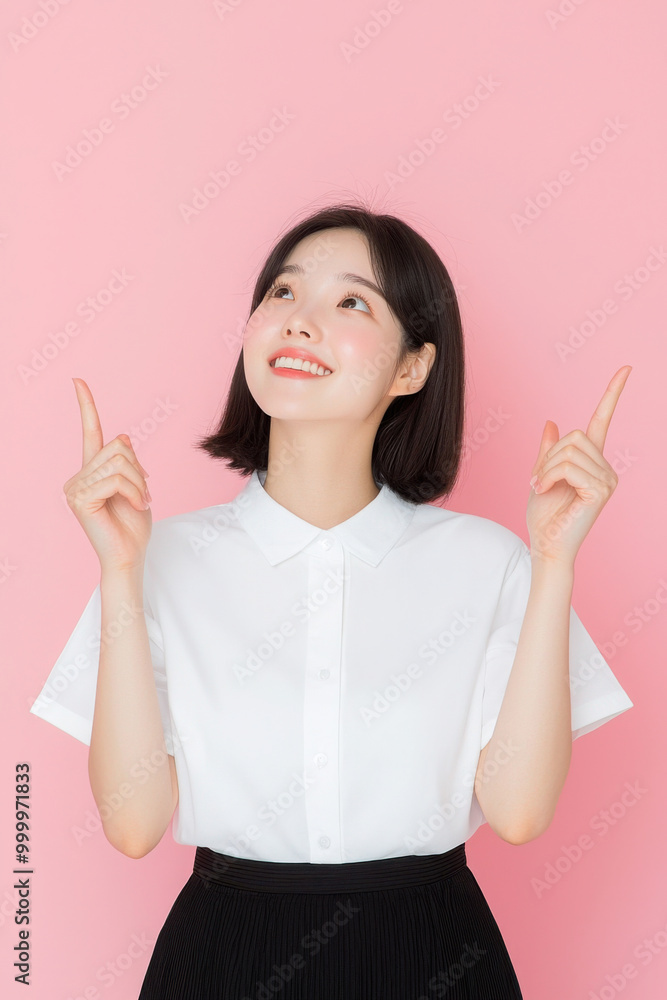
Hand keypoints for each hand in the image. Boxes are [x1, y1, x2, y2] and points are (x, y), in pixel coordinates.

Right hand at [63, 378, 152, 572]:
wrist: (130, 556)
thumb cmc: (133, 526)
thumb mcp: (137, 485)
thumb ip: (128, 462)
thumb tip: (122, 437)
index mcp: (92, 471)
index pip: (90, 432)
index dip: (86, 406)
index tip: (78, 381)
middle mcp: (78, 476)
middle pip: (117, 447)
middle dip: (139, 470)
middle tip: (144, 494)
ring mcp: (75, 488)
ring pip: (119, 462)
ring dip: (139, 483)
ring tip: (140, 502)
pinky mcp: (80, 499)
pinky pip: (116, 479)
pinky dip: (134, 491)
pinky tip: (136, 506)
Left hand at [526, 365, 631, 564]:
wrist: (545, 544)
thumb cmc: (544, 516)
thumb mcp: (540, 474)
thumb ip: (548, 450)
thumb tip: (552, 422)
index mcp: (592, 461)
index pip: (603, 421)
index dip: (613, 393)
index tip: (625, 369)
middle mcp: (605, 468)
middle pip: (573, 436)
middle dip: (548, 456)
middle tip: (538, 479)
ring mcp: (607, 480)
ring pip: (568, 451)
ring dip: (545, 469)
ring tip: (541, 488)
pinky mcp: (600, 492)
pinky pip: (568, 467)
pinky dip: (549, 476)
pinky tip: (544, 490)